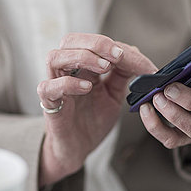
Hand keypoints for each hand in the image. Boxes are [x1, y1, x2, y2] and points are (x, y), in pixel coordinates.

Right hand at [37, 33, 156, 185]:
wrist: (78, 149)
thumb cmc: (92, 121)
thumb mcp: (113, 95)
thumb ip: (121, 76)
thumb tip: (136, 54)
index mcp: (83, 67)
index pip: (95, 44)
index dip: (118, 48)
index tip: (141, 62)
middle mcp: (66, 71)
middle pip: (70, 40)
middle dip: (95, 43)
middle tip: (117, 55)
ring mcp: (55, 86)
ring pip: (54, 57)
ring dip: (81, 57)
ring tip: (104, 67)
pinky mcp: (48, 104)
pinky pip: (49, 87)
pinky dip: (68, 83)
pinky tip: (87, 88)